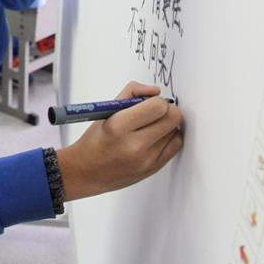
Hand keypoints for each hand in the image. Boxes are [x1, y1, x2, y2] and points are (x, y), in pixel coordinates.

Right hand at [56, 83, 183, 201]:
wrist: (86, 172)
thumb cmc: (95, 140)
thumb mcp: (105, 111)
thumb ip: (131, 93)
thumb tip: (155, 91)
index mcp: (119, 126)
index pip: (158, 106)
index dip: (156, 100)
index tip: (150, 102)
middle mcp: (134, 145)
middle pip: (173, 118)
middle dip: (166, 110)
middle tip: (155, 112)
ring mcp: (146, 159)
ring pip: (176, 131)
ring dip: (167, 125)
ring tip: (150, 127)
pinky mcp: (154, 168)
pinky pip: (176, 146)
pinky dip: (169, 138)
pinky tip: (155, 137)